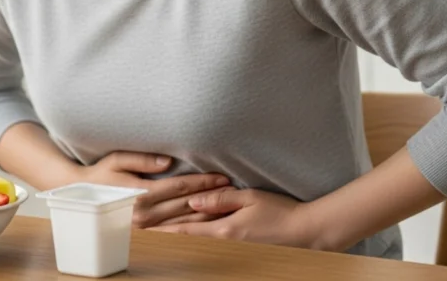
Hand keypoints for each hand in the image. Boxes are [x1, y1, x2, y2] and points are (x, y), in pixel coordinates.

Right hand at [76, 151, 230, 228]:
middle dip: (211, 197)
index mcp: (139, 194)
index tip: (221, 176)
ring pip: (183, 219)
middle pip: (185, 204)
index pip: (179, 188)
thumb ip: (143, 160)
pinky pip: (175, 226)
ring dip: (207, 211)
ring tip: (227, 202)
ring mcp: (145, 224)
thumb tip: (168, 162)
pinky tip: (209, 216)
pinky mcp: (145, 229)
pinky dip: (194, 221)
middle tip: (233, 189)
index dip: (202, 182)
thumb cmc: (100, 172)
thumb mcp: (117, 159)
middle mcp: (143, 213)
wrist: (82, 193)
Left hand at [149, 188, 322, 249]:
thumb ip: (220, 199)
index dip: (161, 231)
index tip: (142, 231)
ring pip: (196, 243)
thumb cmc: (281, 212)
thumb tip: (193, 199)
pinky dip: (193, 242)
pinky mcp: (239, 248)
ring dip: (174, 240)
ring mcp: (231, 247)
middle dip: (162, 237)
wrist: (307, 232)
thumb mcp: (249, 198)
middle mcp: (223, 241)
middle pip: (186, 239)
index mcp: (223, 229)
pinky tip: (183, 240)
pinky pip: (210, 244)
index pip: (184, 230)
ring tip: (153, 239)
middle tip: (138, 235)